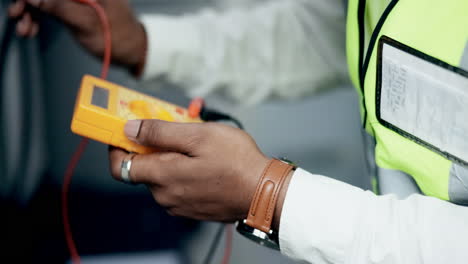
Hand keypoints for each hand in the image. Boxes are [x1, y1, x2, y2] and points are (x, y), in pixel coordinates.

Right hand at [8, 0, 145, 70]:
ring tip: (26, 28)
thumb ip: (59, 7)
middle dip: (30, 2)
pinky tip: (34, 27)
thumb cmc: (119, 38)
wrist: (134, 50)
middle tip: (19, 16)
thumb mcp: (86, 24)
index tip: (23, 4)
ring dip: (33, 11)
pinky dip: (42, 15)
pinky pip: (53, 4)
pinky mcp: (78, 4)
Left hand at [108, 120, 272, 222]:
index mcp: (162, 176)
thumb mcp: (198, 135)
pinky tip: (202, 159)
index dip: (117, 146)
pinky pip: (177, 186)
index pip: (119, 166)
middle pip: (144, 168)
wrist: (265, 192)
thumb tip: (129, 129)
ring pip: (162, 176)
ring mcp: (179, 205)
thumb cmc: (236, 161)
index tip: (125, 131)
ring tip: (195, 141)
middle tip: (174, 127)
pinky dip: (182, 170)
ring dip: (171, 157)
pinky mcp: (192, 209)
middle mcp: (165, 196)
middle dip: (153, 146)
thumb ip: (159, 132)